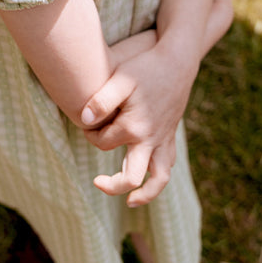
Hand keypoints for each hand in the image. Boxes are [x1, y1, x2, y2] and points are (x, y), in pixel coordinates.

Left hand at [80, 38, 196, 206]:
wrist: (177, 61)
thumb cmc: (145, 68)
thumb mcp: (120, 79)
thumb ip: (101, 101)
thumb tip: (84, 122)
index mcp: (135, 128)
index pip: (103, 143)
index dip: (90, 135)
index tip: (86, 124)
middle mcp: (151, 140)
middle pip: (132, 177)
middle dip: (113, 185)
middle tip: (97, 182)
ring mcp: (164, 140)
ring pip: (159, 179)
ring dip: (146, 194)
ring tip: (131, 202)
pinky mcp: (171, 136)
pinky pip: (168, 165)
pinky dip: (159, 177)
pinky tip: (149, 178)